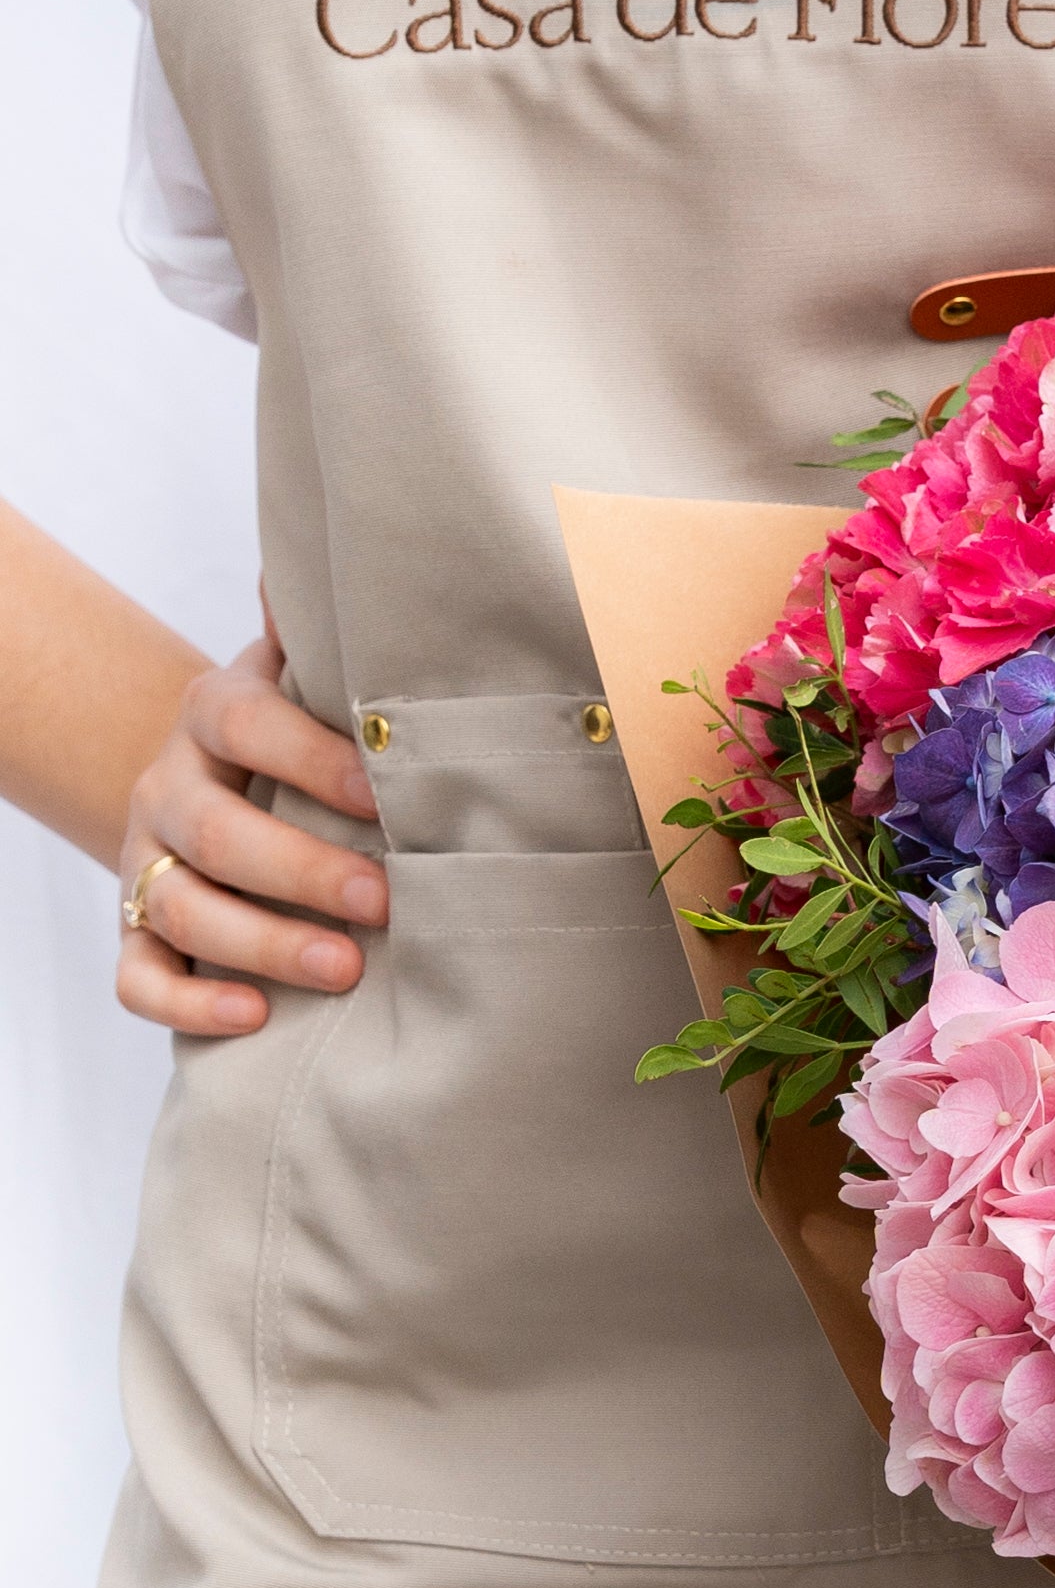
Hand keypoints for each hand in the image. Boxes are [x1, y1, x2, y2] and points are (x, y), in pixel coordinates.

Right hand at [114, 635, 387, 1037]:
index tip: (384, 797)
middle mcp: (167, 787)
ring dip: (263, 943)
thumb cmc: (293, 735)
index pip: (248, 725)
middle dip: (301, 871)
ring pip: (181, 909)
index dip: (313, 760)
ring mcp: (144, 862)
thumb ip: (326, 638)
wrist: (209, 777)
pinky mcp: (136, 929)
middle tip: (385, 902)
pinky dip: (190, 1004)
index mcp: (213, 715)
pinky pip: (138, 978)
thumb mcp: (305, 677)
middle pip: (214, 833)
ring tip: (345, 969)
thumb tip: (360, 571)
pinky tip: (254, 1016)